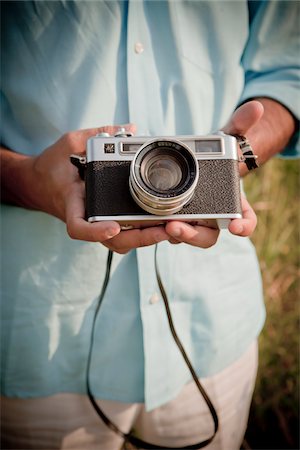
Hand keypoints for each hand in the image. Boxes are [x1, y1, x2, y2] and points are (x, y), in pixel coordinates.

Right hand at [1, 124, 170, 252]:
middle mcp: (84, 217)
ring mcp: (94, 223)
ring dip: (144, 240)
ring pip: (119, 243)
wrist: (38, 183)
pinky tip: (160, 226)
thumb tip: (130, 129)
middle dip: (139, 239)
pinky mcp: (102, 223)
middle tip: (164, 230)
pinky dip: (141, 235)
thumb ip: (96, 133)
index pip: (78, 226)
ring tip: (168, 230)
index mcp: (72, 201)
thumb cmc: (52, 165)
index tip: (113, 227)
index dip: (95, 232)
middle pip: (111, 241)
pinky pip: (122, 237)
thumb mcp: (69, 142)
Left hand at [165, 101, 262, 246]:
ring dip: (175, 234)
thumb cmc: (213, 156)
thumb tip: (255, 107)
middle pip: (208, 236)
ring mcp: (192, 221)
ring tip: (161, 225)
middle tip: (176, 226)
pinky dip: (158, 230)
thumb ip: (239, 125)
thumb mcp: (225, 139)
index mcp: (230, 202)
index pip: (244, 220)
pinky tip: (148, 223)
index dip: (243, 225)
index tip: (235, 226)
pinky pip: (167, 232)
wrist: (193, 162)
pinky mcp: (172, 220)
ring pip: (186, 236)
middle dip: (194, 235)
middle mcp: (212, 217)